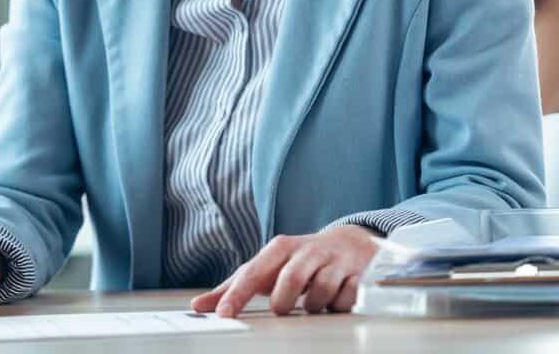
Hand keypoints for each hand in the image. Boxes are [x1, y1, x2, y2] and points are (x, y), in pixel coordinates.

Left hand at [191, 225, 379, 316]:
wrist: (351, 243)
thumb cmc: (300, 260)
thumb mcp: (268, 267)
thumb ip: (235, 286)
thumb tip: (200, 304)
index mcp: (280, 248)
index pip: (253, 272)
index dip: (237, 294)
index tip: (223, 314)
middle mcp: (307, 250)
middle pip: (290, 280)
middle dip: (284, 302)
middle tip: (283, 309)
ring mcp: (334, 261)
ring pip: (319, 294)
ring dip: (313, 306)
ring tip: (313, 302)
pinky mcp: (358, 274)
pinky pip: (346, 300)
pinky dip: (338, 306)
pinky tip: (336, 300)